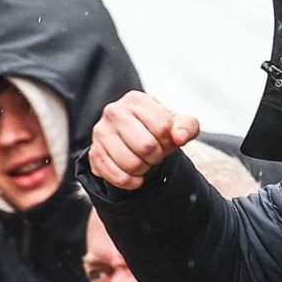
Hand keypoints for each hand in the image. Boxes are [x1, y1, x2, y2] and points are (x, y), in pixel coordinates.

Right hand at [87, 91, 201, 192]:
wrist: (130, 138)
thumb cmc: (155, 128)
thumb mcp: (176, 123)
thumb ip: (188, 126)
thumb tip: (180, 138)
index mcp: (136, 99)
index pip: (163, 127)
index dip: (170, 141)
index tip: (166, 141)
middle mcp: (114, 112)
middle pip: (146, 146)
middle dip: (157, 156)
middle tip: (155, 154)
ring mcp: (100, 133)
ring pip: (132, 164)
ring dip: (144, 170)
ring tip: (144, 162)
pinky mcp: (93, 153)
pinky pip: (118, 177)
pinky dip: (131, 182)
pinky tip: (136, 177)